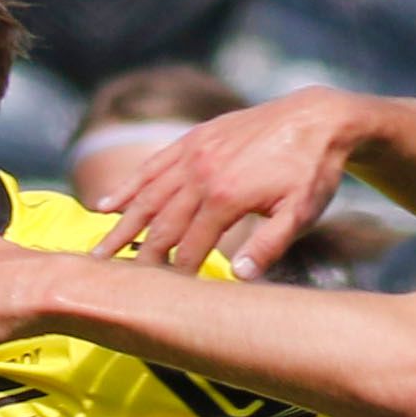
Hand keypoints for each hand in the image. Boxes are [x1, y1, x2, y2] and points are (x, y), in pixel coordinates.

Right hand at [98, 90, 369, 275]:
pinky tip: (108, 204)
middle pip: (159, 223)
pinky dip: (130, 186)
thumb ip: (269, 246)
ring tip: (97, 249)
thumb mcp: (300, 214)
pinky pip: (154, 166)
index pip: (190, 246)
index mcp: (226, 196)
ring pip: (148, 194)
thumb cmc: (313, 171)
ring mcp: (194, 153)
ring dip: (121, 224)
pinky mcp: (194, 139)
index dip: (175, 274)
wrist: (318, 117)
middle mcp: (201, 173)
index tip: (156, 298)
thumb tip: (238, 277)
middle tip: (107, 280)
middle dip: (134, 254)